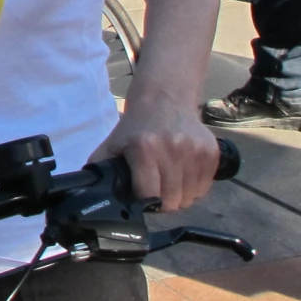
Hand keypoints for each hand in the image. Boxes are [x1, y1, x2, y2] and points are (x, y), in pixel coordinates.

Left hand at [94, 97, 216, 213]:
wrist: (165, 98)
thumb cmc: (135, 127)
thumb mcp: (112, 144)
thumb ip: (100, 169)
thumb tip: (89, 194)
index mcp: (145, 148)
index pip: (149, 195)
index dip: (144, 201)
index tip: (141, 195)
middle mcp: (173, 149)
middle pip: (172, 201)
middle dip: (163, 202)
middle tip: (156, 190)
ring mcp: (195, 150)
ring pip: (190, 197)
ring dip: (179, 196)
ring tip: (168, 181)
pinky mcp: (211, 152)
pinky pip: (204, 188)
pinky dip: (193, 188)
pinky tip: (182, 174)